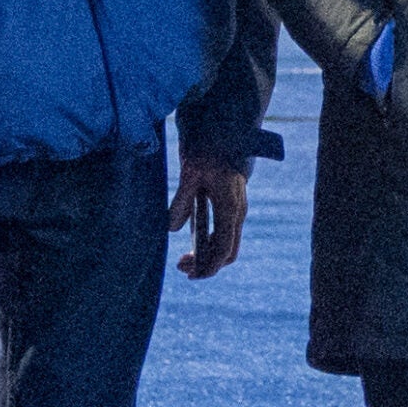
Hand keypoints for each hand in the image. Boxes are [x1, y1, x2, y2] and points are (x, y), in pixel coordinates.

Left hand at [171, 155, 249, 279]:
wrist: (225, 133)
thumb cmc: (208, 150)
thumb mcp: (189, 173)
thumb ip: (180, 201)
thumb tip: (170, 229)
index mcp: (230, 207)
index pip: (224, 248)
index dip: (208, 266)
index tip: (190, 274)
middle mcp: (237, 212)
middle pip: (227, 252)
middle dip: (206, 265)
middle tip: (180, 266)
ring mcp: (237, 210)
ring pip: (227, 245)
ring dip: (207, 256)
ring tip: (182, 259)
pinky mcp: (232, 207)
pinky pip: (224, 234)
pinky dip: (210, 245)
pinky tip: (193, 245)